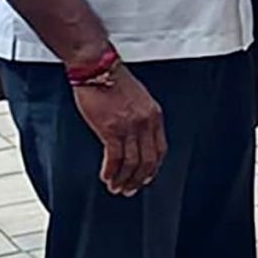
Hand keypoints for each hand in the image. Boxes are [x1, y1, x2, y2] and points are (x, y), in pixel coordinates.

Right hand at [73, 66, 165, 196]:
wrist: (97, 67)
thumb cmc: (113, 80)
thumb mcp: (138, 99)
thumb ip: (141, 118)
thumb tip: (136, 139)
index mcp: (155, 115)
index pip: (160, 150)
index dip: (153, 168)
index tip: (145, 178)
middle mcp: (145, 122)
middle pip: (148, 161)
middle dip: (138, 179)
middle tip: (129, 190)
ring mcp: (129, 126)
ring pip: (131, 163)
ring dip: (123, 179)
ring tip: (116, 188)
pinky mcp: (111, 128)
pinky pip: (114, 158)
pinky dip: (111, 171)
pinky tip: (106, 177)